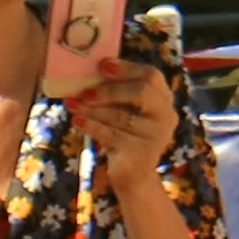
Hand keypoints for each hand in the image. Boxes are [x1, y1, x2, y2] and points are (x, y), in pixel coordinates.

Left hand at [72, 50, 182, 180]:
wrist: (133, 174)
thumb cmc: (124, 134)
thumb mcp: (123, 110)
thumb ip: (115, 92)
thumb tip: (83, 70)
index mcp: (163, 99)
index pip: (151, 75)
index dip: (127, 68)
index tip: (102, 65)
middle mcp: (166, 115)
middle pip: (142, 92)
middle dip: (110, 90)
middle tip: (85, 92)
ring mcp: (158, 135)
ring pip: (122, 116)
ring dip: (93, 109)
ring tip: (71, 105)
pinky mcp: (144, 153)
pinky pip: (113, 135)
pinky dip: (92, 126)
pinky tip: (77, 120)